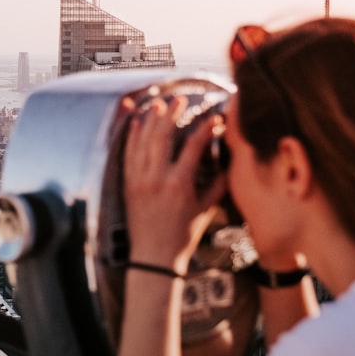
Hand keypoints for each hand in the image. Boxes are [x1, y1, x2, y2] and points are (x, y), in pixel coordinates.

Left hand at [121, 95, 227, 275]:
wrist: (153, 256)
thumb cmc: (183, 235)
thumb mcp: (205, 210)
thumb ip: (216, 184)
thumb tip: (226, 162)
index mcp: (179, 184)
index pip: (193, 146)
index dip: (204, 128)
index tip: (213, 118)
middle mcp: (157, 178)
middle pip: (163, 136)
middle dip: (172, 114)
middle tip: (180, 99)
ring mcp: (139, 179)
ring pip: (143, 141)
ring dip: (151, 119)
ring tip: (159, 103)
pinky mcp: (128, 183)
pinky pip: (129, 152)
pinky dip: (133, 135)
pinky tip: (138, 121)